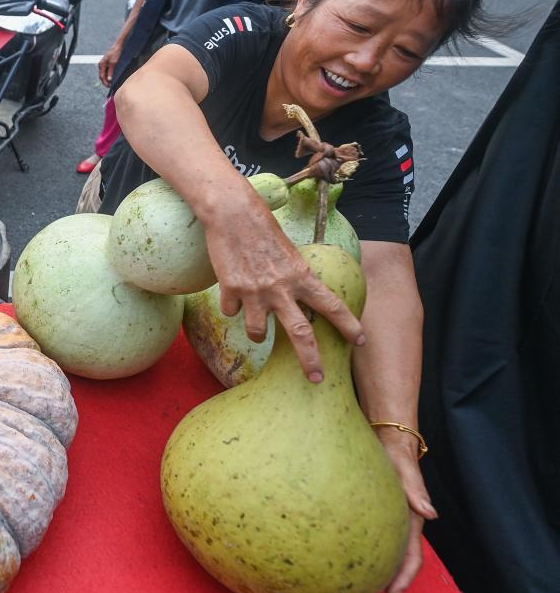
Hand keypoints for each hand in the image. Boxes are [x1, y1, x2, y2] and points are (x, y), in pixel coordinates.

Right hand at [98, 41, 122, 86]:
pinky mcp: (110, 63)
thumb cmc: (116, 52)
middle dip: (106, 81)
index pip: (101, 76)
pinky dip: (111, 75)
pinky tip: (115, 77)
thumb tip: (109, 79)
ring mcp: (106, 64)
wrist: (120, 45)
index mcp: (101, 64)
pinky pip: (109, 72)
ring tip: (114, 83)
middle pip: (103, 76)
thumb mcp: (113, 62)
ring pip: (106, 74)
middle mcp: (102, 65)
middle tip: (112, 86)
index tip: (109, 86)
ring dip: (109, 79)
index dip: (105, 82)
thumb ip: (110, 71)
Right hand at [204, 189, 364, 381]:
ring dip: (258, 335)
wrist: (232, 213)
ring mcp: (254, 292)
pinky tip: (232, 295)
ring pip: (258, 333)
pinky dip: (232, 307)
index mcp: (300, 276)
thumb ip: (295, 277)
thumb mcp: (288, 252)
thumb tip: (299, 295)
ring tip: (257, 330)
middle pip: (301, 334)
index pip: (332, 306)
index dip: (349, 325)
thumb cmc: (262, 227)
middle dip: (311, 360)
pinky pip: (231, 311)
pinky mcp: (230, 290)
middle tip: (317, 378)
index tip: (361, 341)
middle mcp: (280, 288)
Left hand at [375, 428, 436, 592]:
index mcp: (412, 517)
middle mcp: (402, 520)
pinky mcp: (376, 508)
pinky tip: (348, 549)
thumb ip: (415, 487)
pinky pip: (372, 532)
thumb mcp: (404, 467)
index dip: (404, 576)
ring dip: (378, 564)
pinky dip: (366, 545)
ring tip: (359, 580)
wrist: (387, 437)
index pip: (413, 554)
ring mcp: (389, 515)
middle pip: (399, 557)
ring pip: (386, 547)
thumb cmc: (396, 452)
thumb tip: (429, 513)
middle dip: (389, 578)